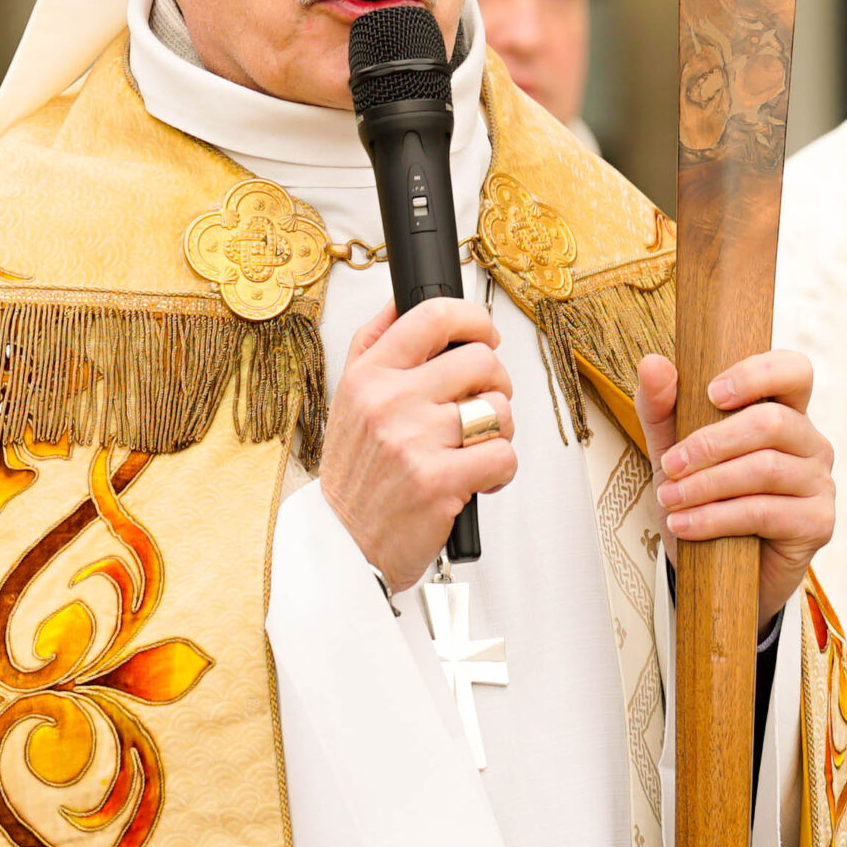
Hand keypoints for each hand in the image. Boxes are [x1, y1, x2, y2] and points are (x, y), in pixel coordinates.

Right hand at [320, 297, 517, 593]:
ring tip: (475, 446)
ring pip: (498, 409)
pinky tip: (477, 478)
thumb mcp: (347, 399)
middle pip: (480, 360)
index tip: (484, 334)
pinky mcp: (440, 482)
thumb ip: (373, 346)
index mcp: (369, 375)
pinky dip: (500, 470)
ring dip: (499, 431)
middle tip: (483, 404)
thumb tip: (403, 301)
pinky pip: (503, 456)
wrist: (342, 544)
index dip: (473, 318)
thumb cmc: (353, 475)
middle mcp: (390, 401)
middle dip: (495, 384)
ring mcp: (415, 441)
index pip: (432, 316)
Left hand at [634, 349, 831, 619]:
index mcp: (784, 411)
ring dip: (708, 484)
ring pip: (766, 468)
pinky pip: (765, 512)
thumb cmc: (703, 498)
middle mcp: (810, 442)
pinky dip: (717, 518)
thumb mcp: (672, 450)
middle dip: (712, 443)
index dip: (757, 374)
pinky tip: (685, 525)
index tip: (711, 393)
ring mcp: (820, 482)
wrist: (717, 572)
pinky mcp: (818, 523)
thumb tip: (653, 362)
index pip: (794, 370)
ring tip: (670, 499)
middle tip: (670, 465)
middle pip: (772, 422)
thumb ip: (661, 407)